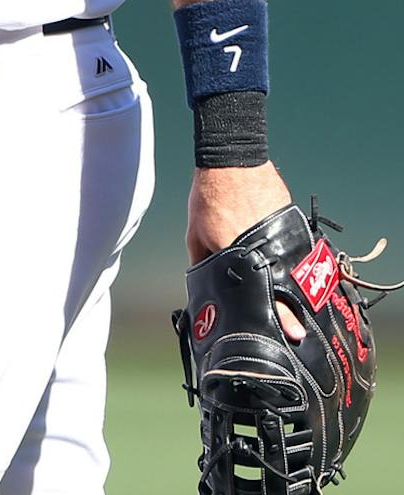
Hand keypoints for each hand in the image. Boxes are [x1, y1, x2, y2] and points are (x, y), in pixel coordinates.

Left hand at [189, 162, 304, 340]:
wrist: (232, 161)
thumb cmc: (209, 197)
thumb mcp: (196, 233)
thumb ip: (203, 261)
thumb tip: (204, 282)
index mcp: (237, 251)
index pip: (264, 291)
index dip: (281, 315)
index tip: (295, 333)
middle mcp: (265, 246)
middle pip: (285, 284)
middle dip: (290, 305)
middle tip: (297, 325)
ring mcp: (282, 233)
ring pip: (293, 267)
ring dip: (293, 282)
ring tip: (295, 298)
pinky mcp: (291, 221)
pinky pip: (294, 247)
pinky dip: (292, 258)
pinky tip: (289, 266)